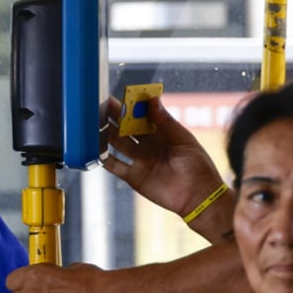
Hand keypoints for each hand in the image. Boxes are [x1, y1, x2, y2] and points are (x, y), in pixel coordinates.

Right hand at [99, 95, 224, 216]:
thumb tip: (153, 100)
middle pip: (127, 128)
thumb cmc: (198, 166)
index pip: (142, 116)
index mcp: (161, 133)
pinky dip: (104, 159)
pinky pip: (115, 166)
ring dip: (107, 134)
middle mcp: (148, 145)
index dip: (131, 106)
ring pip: (118, 144)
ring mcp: (140, 160)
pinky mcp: (134, 176)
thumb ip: (166, 121)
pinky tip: (95, 149)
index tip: (121, 96)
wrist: (198, 196)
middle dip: (114, 117)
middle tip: (100, 104)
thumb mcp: (183, 139)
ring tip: (94, 122)